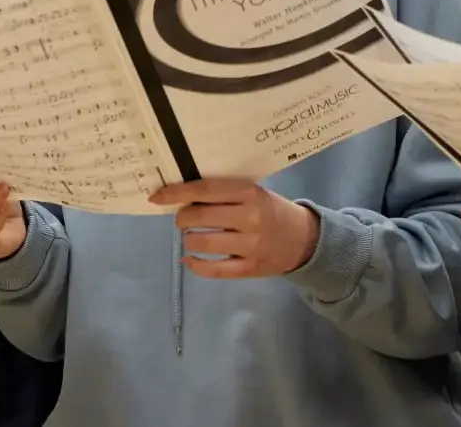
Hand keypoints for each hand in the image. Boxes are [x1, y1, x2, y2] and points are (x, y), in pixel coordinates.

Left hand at [153, 178, 319, 279]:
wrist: (303, 238)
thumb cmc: (269, 210)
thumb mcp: (252, 192)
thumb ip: (223, 193)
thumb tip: (180, 196)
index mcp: (249, 193)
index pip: (205, 190)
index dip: (177, 193)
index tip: (157, 196)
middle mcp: (250, 218)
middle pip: (200, 216)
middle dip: (182, 218)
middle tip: (183, 218)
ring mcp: (251, 245)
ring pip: (203, 243)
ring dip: (189, 240)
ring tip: (191, 236)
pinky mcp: (250, 268)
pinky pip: (215, 270)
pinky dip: (196, 265)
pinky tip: (189, 259)